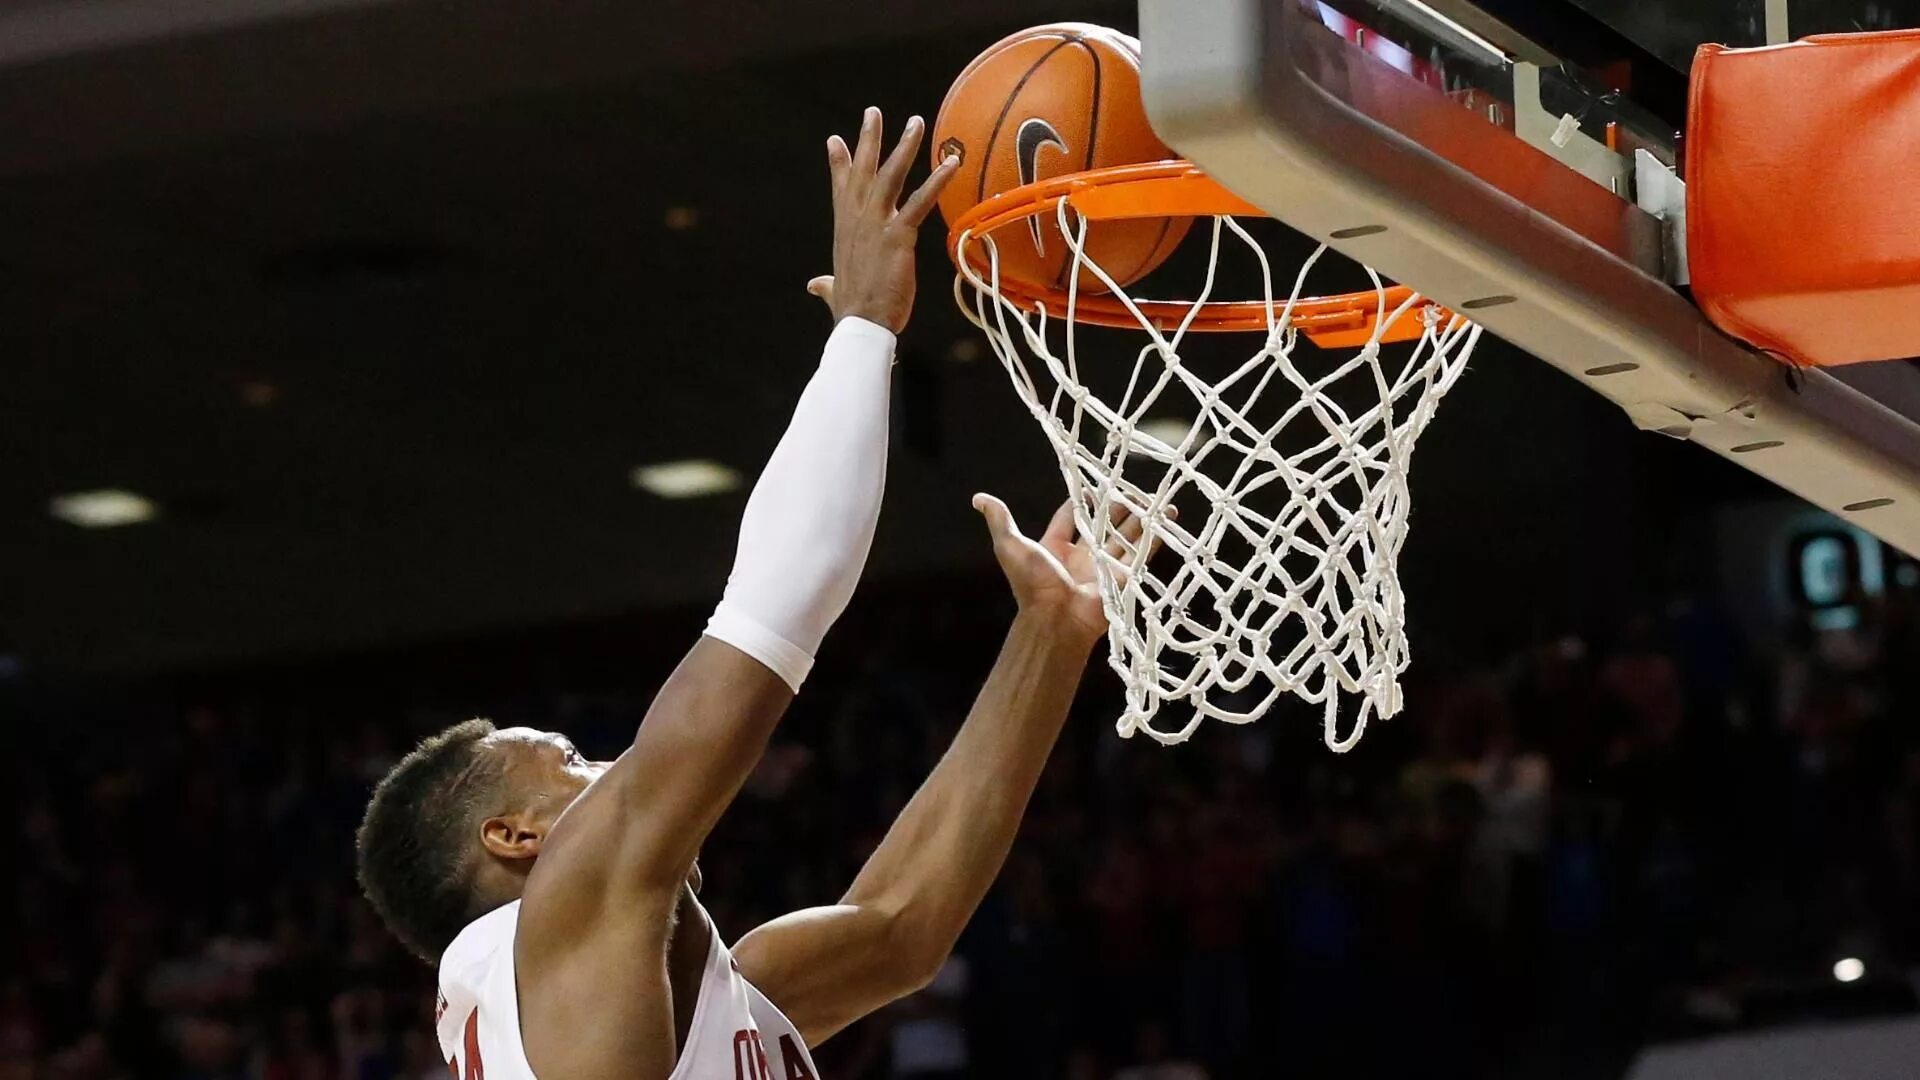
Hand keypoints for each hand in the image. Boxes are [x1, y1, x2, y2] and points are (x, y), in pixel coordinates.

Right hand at [808, 107, 959, 334]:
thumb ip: (826, 284)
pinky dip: (936, 181)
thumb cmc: (851, 310)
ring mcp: (877, 224)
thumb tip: (815, 285)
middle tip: (873, 111)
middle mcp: (857, 219)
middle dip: (869, 138)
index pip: (841, 188)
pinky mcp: (898, 235)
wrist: (860, 323)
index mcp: (845, 229)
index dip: (839, 162)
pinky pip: (920, 201)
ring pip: (891, 175)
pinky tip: (950, 164)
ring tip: (915, 122)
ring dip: (904, 146)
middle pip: (863, 170)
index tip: (835, 139)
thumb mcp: (834, 290)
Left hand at [972, 493, 1167, 643]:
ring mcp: (1103, 568)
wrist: (1056, 620)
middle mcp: (1081, 556)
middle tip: (1136, 490)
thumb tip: (979, 498)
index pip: (1072, 515)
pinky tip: (1168, 522)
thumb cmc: (1031, 584)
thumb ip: (1000, 521)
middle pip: (1105, 524)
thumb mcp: (1011, 546)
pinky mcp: (1121, 580)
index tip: (1098, 484)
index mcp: (1056, 546)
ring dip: (1144, 520)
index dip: (1084, 499)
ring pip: (1127, 537)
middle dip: (1121, 507)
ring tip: (1161, 502)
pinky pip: (1141, 556)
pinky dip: (1155, 539)